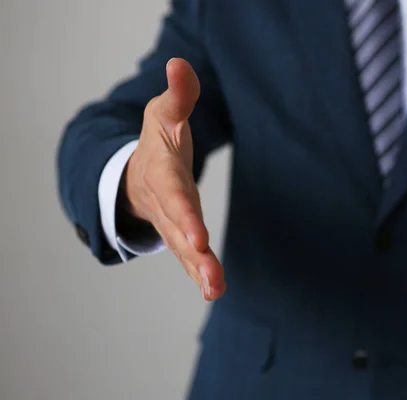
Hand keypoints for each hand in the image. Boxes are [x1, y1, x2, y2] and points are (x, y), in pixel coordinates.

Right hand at [121, 58, 224, 300]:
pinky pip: (188, 256)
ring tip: (216, 290)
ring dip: (200, 270)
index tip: (200, 239)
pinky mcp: (181, 232)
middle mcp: (166, 203)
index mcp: (162, 174)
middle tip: (213, 278)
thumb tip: (180, 63)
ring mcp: (172, 222)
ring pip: (184, 250)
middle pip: (180, 231)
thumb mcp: (163, 112)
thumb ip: (177, 93)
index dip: (186, 217)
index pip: (175, 197)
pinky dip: (199, 273)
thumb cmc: (155, 138)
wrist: (137, 168)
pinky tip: (215, 290)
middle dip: (195, 255)